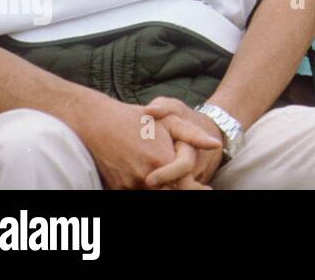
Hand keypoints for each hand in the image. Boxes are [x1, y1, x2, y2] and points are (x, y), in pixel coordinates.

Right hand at [72, 94, 217, 189]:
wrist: (98, 123)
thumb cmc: (137, 120)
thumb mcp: (169, 121)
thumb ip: (193, 136)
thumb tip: (216, 145)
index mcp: (162, 160)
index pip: (186, 184)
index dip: (197, 189)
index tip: (206, 190)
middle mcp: (146, 177)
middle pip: (170, 191)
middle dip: (178, 187)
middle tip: (188, 184)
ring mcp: (130, 184)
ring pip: (152, 193)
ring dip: (161, 187)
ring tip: (162, 176)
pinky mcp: (117, 188)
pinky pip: (136, 192)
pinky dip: (143, 187)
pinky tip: (146, 176)